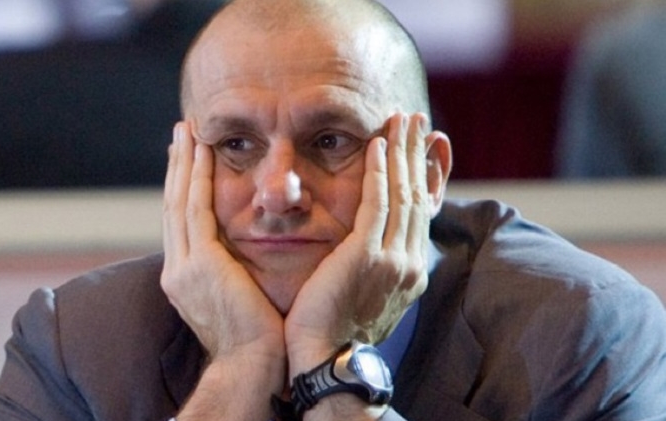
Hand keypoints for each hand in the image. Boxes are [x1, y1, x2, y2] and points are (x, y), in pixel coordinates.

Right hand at [160, 122, 284, 419]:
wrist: (252, 366)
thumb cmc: (256, 339)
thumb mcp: (235, 300)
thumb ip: (231, 273)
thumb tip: (240, 256)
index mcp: (184, 279)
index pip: (181, 223)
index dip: (183, 188)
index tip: (188, 160)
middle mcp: (176, 269)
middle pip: (172, 206)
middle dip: (176, 167)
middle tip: (180, 134)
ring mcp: (183, 266)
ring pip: (179, 201)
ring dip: (182, 163)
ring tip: (186, 131)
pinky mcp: (200, 263)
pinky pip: (196, 209)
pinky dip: (197, 178)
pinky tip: (201, 152)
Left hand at [284, 113, 430, 375]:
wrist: (325, 358)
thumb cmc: (335, 328)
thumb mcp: (367, 294)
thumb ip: (376, 265)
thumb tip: (373, 248)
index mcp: (410, 271)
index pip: (421, 212)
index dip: (423, 175)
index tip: (420, 147)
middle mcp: (410, 262)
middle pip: (419, 195)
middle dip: (418, 154)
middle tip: (416, 120)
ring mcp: (393, 258)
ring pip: (404, 193)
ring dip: (403, 152)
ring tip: (402, 119)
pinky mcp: (369, 255)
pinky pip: (378, 203)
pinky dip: (380, 171)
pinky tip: (377, 144)